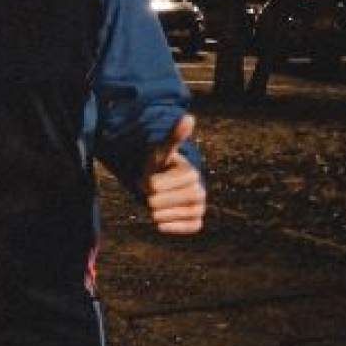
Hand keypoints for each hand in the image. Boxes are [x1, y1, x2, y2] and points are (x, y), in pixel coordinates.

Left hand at [144, 114, 205, 234]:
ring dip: (154, 212)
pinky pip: (182, 228)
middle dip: (148, 198)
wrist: (166, 185)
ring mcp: (199, 208)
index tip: (150, 179)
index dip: (145, 183)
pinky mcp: (197, 222)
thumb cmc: (161, 166)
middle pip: (157, 203)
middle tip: (152, 193)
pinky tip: (162, 219)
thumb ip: (173, 137)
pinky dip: (168, 226)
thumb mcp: (162, 151)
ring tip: (157, 203)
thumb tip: (189, 117)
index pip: (154, 186)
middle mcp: (199, 191)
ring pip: (164, 217)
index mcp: (190, 173)